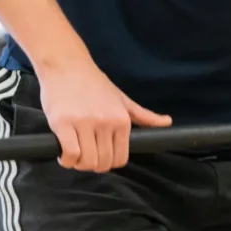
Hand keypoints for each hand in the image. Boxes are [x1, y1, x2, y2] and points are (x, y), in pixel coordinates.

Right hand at [40, 61, 170, 171]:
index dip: (109, 163)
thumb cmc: (94, 83)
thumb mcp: (122, 99)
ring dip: (79, 164)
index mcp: (122, 120)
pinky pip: (70, 154)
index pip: (120, 158)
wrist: (67, 65)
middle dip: (93, 165)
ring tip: (74, 155)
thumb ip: (144, 115)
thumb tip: (167, 122)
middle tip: (84, 156)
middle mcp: (106, 123)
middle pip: (103, 162)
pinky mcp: (62, 123)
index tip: (99, 156)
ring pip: (87, 161)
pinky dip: (67, 160)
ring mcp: (84, 123)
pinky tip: (64, 154)